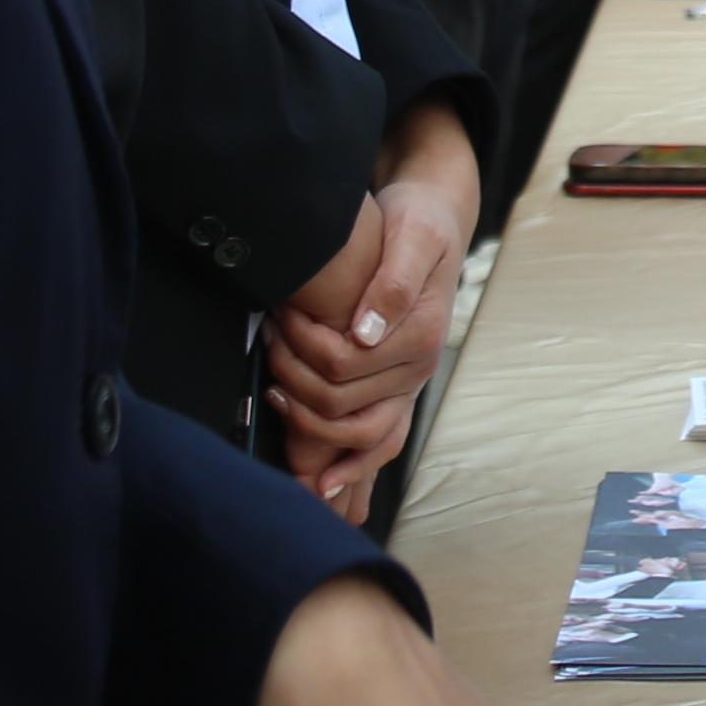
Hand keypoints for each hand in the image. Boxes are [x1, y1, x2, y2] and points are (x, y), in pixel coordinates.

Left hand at [272, 110, 475, 483]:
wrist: (435, 223)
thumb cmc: (419, 224)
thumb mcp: (413, 237)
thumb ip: (392, 283)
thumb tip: (365, 333)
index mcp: (420, 334)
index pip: (343, 363)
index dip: (301, 345)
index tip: (279, 315)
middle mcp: (418, 368)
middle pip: (341, 402)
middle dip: (293, 376)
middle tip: (270, 337)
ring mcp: (409, 385)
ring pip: (358, 435)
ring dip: (308, 424)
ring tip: (274, 388)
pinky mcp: (398, 390)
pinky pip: (378, 444)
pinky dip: (351, 468)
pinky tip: (321, 481)